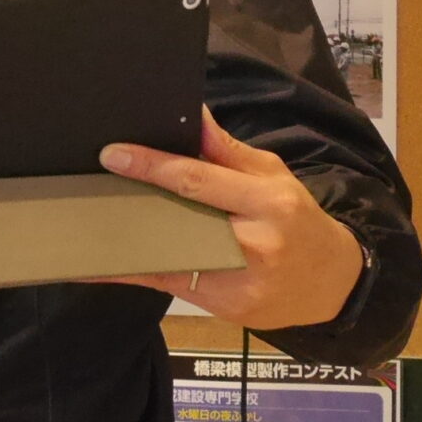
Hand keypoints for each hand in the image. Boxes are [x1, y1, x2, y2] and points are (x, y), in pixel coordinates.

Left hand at [99, 110, 362, 329]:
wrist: (331, 282)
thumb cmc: (296, 218)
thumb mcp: (271, 174)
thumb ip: (226, 150)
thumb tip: (192, 113)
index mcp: (267, 201)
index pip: (199, 180)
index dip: (152, 166)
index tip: (113, 155)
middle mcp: (254, 243)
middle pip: (180, 220)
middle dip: (134, 203)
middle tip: (90, 186)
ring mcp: (239, 282)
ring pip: (170, 257)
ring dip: (127, 239)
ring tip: (89, 219)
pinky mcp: (226, 307)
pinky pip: (169, 286)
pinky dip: (133, 273)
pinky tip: (98, 265)